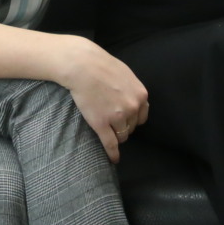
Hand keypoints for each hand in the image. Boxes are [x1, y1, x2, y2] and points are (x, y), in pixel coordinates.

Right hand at [56, 36, 149, 163]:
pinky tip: (114, 159)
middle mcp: (132, 108)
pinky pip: (110, 144)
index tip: (125, 119)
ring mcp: (117, 117)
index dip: (133, 119)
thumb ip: (133, 89)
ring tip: (108, 131)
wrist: (82, 66)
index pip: (141, 117)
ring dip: (116, 134)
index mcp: (140, 95)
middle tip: (111, 119)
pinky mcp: (101, 124)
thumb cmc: (101, 65)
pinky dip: (113, 153)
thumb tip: (135, 100)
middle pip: (132, 126)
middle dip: (124, 125)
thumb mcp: (126, 74)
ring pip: (122, 135)